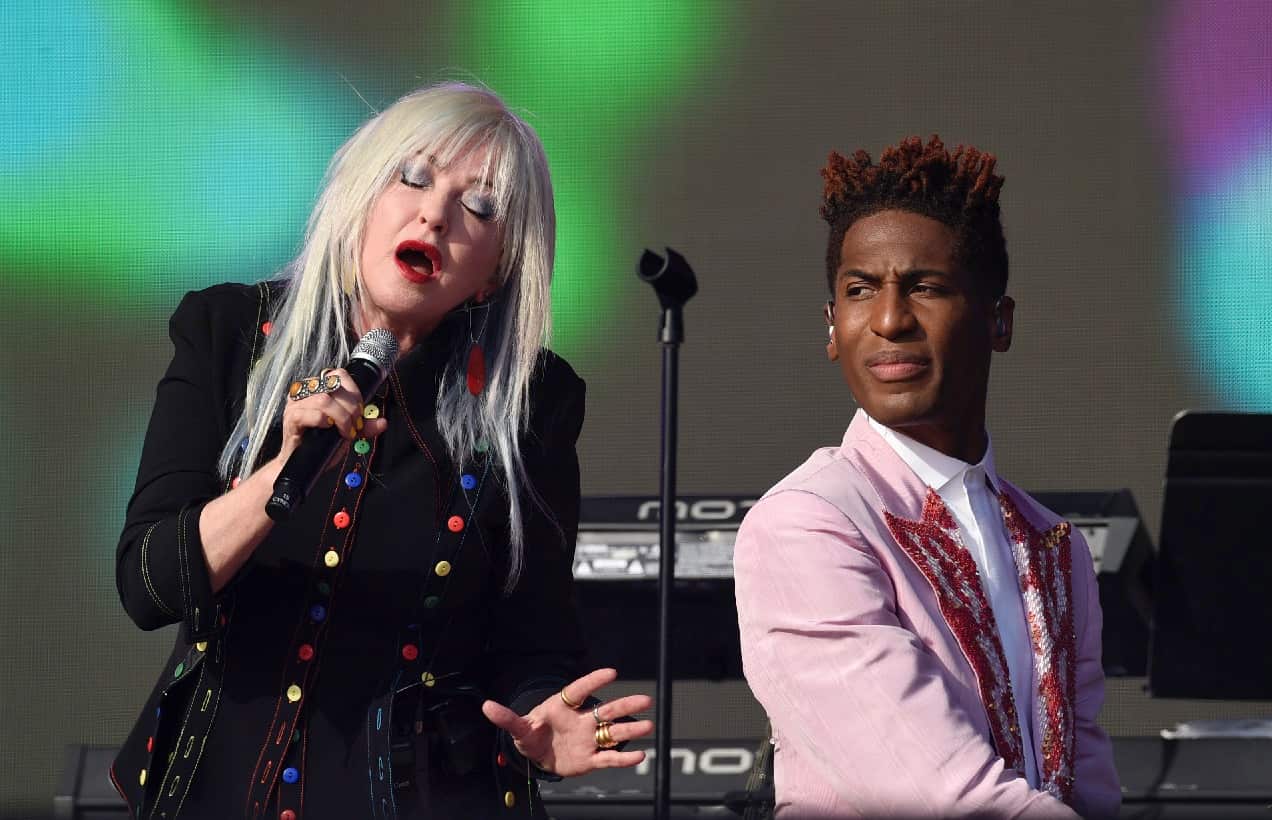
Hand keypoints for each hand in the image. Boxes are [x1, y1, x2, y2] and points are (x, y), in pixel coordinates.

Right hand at [276, 368, 386, 470]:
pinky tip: (329, 430)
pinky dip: (325, 421)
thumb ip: (364, 425)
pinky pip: (312, 413)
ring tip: (345, 431)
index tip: (359, 412)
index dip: (354, 392)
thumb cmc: (321, 444)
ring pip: (324, 400)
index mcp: (317, 388)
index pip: (339, 375)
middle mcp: (304, 391)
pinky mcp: (291, 419)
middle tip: (355, 425)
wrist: (302, 465)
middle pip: (333, 385)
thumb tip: (382, 423)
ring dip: (341, 417)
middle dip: (351, 407)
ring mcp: (295, 404)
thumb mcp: (347, 431)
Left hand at [481, 668, 653, 776]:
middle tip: (645, 699)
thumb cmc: (532, 734)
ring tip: (648, 725)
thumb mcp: (518, 728)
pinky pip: (609, 758)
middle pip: (606, 710)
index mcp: (564, 707)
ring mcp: (589, 739)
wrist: (539, 756)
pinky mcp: (591, 759)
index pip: (579, 691)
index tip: (612, 672)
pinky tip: (639, 755)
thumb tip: (485, 706)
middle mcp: (582, 720)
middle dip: (624, 705)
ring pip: (613, 733)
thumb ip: (506, 718)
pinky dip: (623, 758)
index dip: (594, 681)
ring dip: (630, 730)